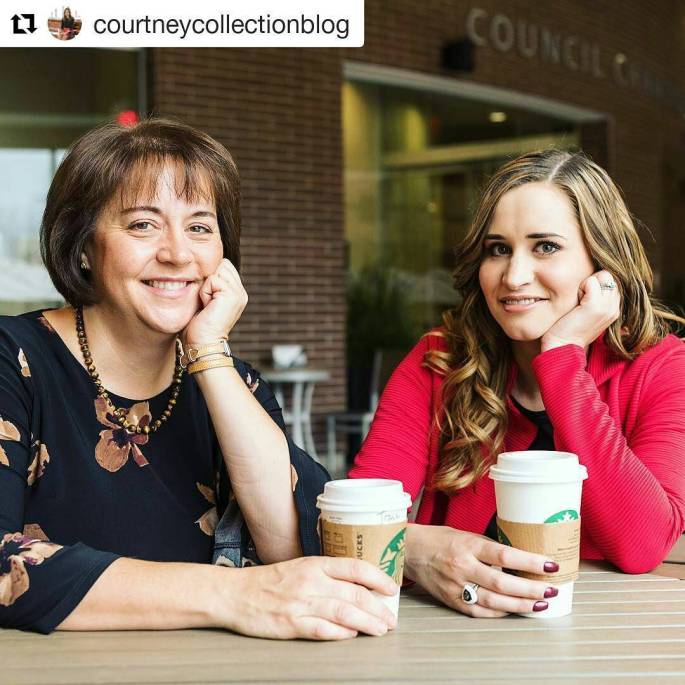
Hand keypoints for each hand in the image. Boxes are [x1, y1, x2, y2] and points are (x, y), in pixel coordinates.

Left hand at [182, 259, 247, 345]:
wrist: (202, 344)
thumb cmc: (198, 327)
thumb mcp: (207, 300)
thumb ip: (211, 285)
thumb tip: (204, 267)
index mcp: (236, 293)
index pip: (224, 266)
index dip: (210, 276)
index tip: (206, 298)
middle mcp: (241, 292)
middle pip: (223, 264)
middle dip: (209, 278)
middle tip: (206, 301)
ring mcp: (238, 294)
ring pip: (218, 270)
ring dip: (206, 285)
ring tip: (206, 303)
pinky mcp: (232, 295)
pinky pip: (212, 280)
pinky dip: (204, 292)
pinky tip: (206, 306)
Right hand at [213, 556, 398, 639]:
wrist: (235, 594)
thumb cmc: (269, 581)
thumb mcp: (300, 567)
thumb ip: (326, 575)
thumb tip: (357, 585)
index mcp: (314, 564)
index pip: (354, 567)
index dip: (377, 577)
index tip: (392, 588)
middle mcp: (311, 581)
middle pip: (354, 593)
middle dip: (378, 607)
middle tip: (391, 618)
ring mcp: (301, 603)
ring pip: (343, 612)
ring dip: (366, 622)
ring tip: (380, 629)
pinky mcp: (291, 624)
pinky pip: (322, 630)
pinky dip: (340, 633)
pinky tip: (352, 635)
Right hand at [404, 524, 558, 616]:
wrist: (409, 551)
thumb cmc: (439, 539)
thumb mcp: (466, 535)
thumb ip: (489, 547)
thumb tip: (519, 558)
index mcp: (467, 546)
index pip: (504, 555)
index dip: (529, 562)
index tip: (549, 564)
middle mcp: (462, 567)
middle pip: (502, 583)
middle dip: (531, 589)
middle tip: (550, 590)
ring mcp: (456, 586)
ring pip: (494, 601)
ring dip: (521, 605)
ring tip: (540, 604)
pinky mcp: (451, 601)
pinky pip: (480, 611)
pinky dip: (500, 612)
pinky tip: (514, 609)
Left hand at [540, 270, 619, 352]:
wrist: (562, 346)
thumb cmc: (569, 328)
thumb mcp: (588, 312)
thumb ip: (596, 298)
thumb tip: (592, 279)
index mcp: (614, 309)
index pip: (612, 281)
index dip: (595, 284)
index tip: (584, 300)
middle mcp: (615, 307)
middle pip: (608, 276)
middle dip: (592, 282)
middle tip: (580, 299)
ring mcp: (607, 306)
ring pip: (603, 276)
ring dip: (587, 284)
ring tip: (579, 301)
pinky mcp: (595, 306)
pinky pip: (591, 281)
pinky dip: (581, 287)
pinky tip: (576, 302)